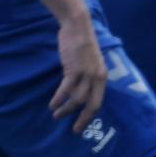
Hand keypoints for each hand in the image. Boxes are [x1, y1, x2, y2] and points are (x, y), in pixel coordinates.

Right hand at [49, 14, 107, 133]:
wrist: (77, 26)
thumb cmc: (81, 43)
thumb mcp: (90, 62)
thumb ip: (87, 76)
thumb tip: (77, 90)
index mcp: (102, 77)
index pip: (99, 102)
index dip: (90, 115)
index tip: (81, 125)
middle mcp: (97, 78)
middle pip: (91, 104)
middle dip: (82, 119)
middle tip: (74, 130)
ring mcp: (86, 74)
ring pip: (77, 99)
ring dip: (66, 109)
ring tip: (56, 114)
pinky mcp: (74, 69)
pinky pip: (66, 89)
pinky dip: (59, 98)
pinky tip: (52, 104)